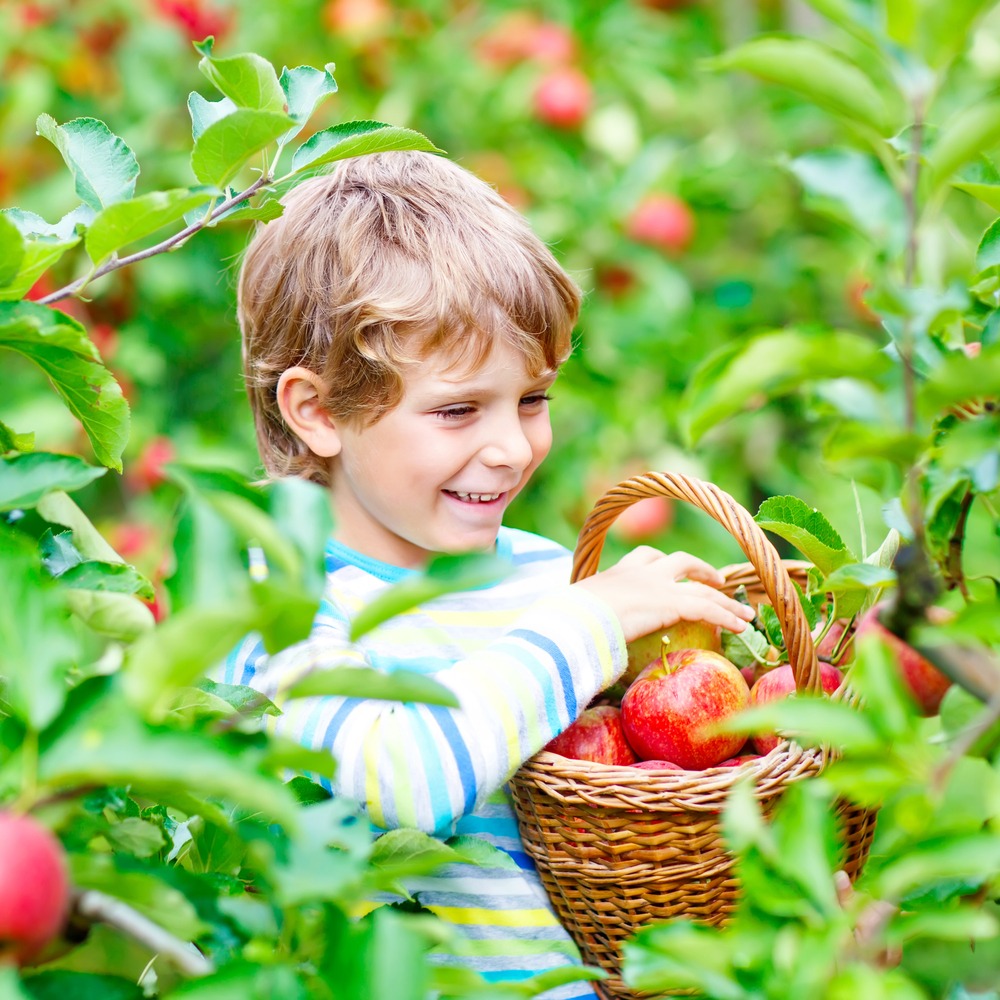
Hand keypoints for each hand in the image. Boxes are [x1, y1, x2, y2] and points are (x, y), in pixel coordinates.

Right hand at [573, 547, 755, 643]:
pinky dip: (727, 616)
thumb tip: (583, 644)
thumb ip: (589, 623)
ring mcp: (657, 586)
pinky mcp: (671, 603)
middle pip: (679, 561)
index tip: (672, 570)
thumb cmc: (569, 622)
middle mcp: (640, 573)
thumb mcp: (577, 616)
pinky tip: (741, 626)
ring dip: (725, 600)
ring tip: (743, 612)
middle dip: (700, 569)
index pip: (645, 558)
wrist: (573, 619)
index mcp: (616, 573)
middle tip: (716, 580)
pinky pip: (707, 608)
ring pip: (701, 588)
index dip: (663, 563)